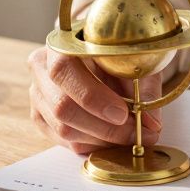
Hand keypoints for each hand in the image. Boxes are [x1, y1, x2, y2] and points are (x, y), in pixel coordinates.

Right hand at [28, 46, 162, 154]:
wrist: (103, 55)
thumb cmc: (118, 53)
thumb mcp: (135, 60)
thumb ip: (144, 87)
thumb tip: (151, 123)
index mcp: (60, 45)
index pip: (64, 71)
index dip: (92, 97)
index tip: (122, 113)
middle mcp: (42, 70)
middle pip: (62, 108)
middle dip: (104, 127)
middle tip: (136, 133)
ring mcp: (39, 96)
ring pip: (64, 130)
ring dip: (102, 140)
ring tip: (130, 136)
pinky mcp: (42, 119)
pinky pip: (67, 142)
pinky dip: (94, 145)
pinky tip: (114, 137)